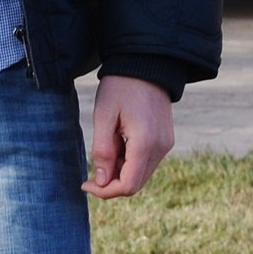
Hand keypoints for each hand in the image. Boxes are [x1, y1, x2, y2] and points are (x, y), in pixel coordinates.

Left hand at [83, 75, 173, 199]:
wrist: (146, 62)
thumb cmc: (120, 86)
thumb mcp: (103, 116)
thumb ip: (103, 151)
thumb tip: (102, 182)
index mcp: (145, 143)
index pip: (127, 185)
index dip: (105, 191)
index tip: (86, 183)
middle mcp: (161, 148)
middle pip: (135, 184)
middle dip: (112, 182)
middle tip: (93, 168)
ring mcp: (166, 144)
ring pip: (141, 174)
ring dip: (121, 171)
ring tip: (108, 146)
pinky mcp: (166, 139)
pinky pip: (147, 161)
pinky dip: (130, 161)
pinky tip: (119, 142)